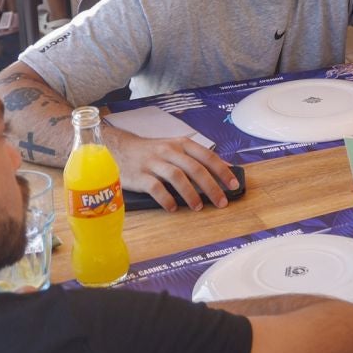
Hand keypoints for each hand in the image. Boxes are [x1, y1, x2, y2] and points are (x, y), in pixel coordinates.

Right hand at [110, 133, 241, 211]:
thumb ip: (199, 158)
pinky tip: (173, 208)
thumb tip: (227, 169)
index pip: (207, 157)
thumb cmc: (153, 152)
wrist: (119, 149)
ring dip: (190, 194)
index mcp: (181, 144)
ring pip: (176, 177)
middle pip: (194, 168)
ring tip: (198, 208)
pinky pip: (155, 188)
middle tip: (221, 202)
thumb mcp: (177, 148)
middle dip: (211, 187)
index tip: (233, 185)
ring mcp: (153, 163)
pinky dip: (166, 199)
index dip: (222, 171)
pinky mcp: (139, 175)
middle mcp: (169, 151)